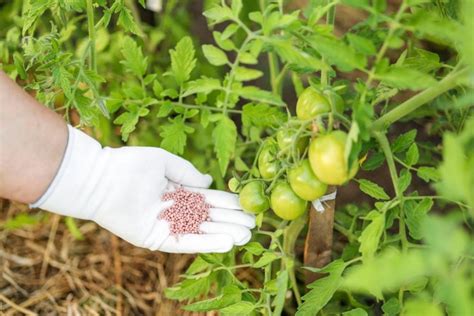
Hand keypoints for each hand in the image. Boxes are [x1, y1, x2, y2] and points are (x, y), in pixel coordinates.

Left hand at [32, 126, 254, 252]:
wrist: (101, 179)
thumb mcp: (165, 161)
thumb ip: (188, 173)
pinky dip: (206, 243)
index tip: (246, 205)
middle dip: (231, 220)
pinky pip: (186, 243)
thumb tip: (209, 182)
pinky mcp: (157, 238)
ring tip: (246, 235)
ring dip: (224, 233)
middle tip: (253, 224)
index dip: (227, 203)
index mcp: (176, 191)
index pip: (208, 199)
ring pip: (201, 231)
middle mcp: (174, 210)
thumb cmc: (130, 164)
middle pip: (208, 217)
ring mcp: (166, 225)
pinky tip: (226, 242)